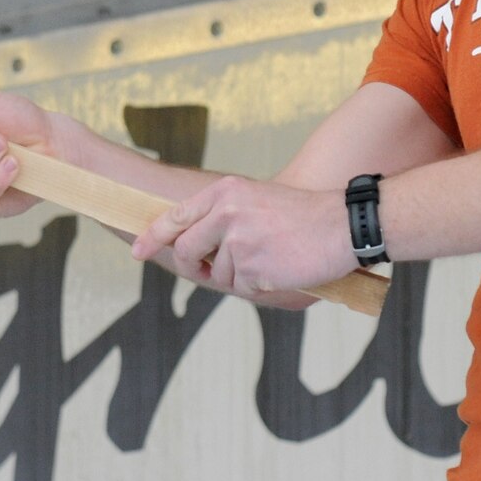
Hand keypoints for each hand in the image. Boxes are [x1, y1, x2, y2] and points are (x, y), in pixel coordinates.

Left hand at [130, 175, 354, 297]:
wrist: (343, 226)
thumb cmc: (302, 215)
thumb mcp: (255, 199)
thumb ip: (221, 216)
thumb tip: (190, 244)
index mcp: (224, 193)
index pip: (176, 217)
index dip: (152, 237)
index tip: (137, 251)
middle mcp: (226, 214)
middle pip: (187, 250)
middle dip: (195, 266)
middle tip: (211, 270)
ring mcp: (238, 242)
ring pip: (218, 274)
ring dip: (239, 276)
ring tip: (270, 258)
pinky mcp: (253, 269)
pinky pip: (242, 288)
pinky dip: (258, 286)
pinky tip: (279, 269)